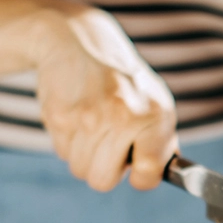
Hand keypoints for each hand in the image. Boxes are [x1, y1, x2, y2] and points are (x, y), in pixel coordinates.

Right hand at [36, 6, 177, 191]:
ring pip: (80, 169)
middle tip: (109, 143)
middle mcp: (123, 116)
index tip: (137, 170)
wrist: (80, 41)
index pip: (148, 174)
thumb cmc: (123, 81)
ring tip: (92, 125)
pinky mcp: (59, 115)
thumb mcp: (155, 102)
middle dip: (105, 168)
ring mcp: (88, 117)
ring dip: (84, 154)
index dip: (141, 178)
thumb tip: (162, 173)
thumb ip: (162, 141)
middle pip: (102, 181)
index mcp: (154, 115)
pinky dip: (68, 140)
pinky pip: (62, 152)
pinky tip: (76, 115)